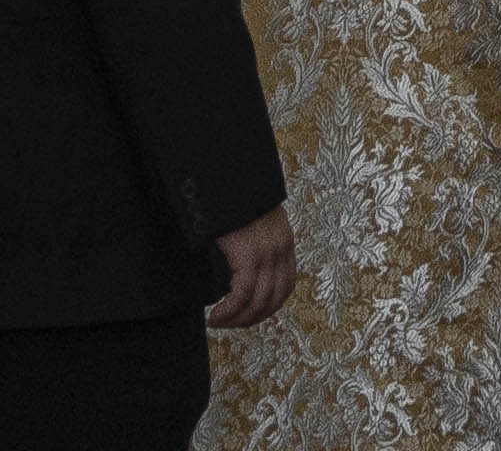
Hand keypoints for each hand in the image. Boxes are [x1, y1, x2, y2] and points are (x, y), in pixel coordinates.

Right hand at [207, 205, 300, 332]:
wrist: (230, 177)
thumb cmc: (234, 196)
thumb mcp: (253, 220)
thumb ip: (253, 243)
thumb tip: (236, 268)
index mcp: (283, 241)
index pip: (285, 286)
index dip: (267, 307)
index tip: (248, 315)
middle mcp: (280, 249)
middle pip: (273, 299)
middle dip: (251, 319)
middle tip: (229, 324)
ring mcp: (267, 252)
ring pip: (258, 302)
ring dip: (237, 319)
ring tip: (219, 322)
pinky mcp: (250, 254)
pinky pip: (242, 295)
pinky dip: (229, 311)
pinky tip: (216, 315)